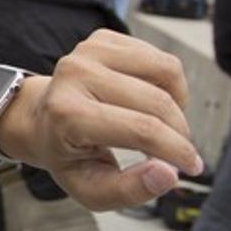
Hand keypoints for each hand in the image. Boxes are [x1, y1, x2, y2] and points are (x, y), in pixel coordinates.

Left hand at [0, 30, 202, 210]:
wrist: (39, 121)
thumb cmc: (66, 155)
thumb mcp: (90, 189)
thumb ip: (129, 191)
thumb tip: (168, 174)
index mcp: (66, 114)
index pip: (141, 130)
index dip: (177, 151)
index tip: (191, 167)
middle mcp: (74, 74)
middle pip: (158, 103)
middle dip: (179, 132)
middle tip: (174, 150)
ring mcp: (87, 52)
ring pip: (167, 71)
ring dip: (177, 103)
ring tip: (160, 123)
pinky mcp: (101, 39)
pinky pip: (159, 58)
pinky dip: (166, 84)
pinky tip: (148, 101)